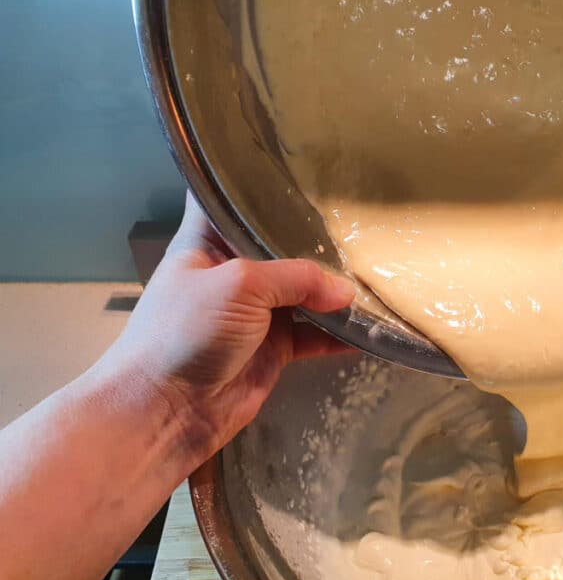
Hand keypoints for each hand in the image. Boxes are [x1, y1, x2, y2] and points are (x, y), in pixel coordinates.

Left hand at [101, 193, 354, 461]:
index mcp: (208, 241)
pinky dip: (341, 333)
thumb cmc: (186, 331)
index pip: (232, 198)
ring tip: (379, 272)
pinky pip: (315, 334)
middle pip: (282, 245)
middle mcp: (235, 271)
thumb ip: (297, 279)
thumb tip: (347, 294)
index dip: (263, 182)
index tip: (306, 169)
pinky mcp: (275, 348)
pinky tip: (372, 326)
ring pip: (305, 292)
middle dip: (318, 238)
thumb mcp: (240, 285)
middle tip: (365, 220)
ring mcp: (256, 311)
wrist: (166, 410)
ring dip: (336, 290)